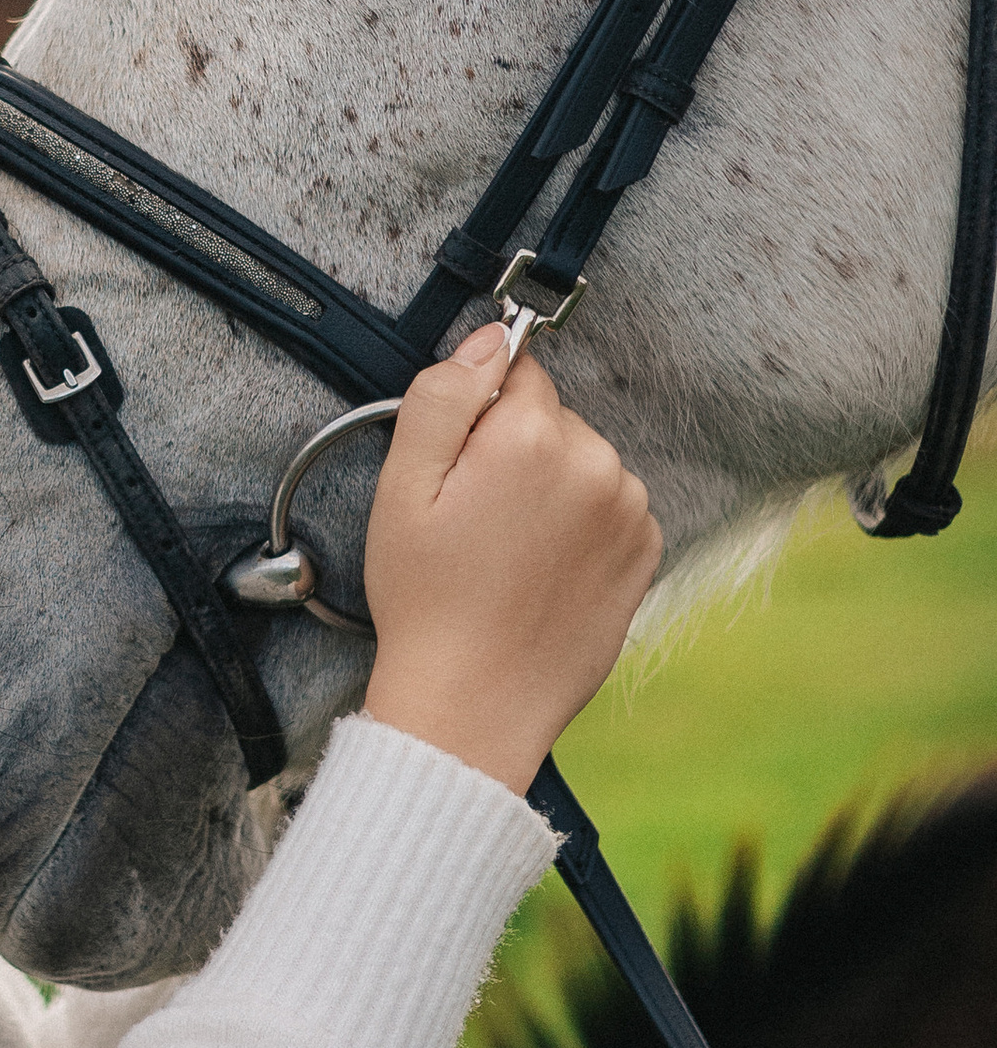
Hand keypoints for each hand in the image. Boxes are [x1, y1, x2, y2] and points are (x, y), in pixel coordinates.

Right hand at [360, 324, 661, 795]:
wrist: (475, 706)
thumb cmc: (428, 602)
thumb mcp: (401, 489)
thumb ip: (443, 397)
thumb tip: (491, 341)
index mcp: (534, 438)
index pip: (515, 372)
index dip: (476, 417)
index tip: (456, 472)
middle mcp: (598, 463)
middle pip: (552, 418)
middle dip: (516, 450)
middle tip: (474, 521)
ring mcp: (631, 510)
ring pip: (583, 462)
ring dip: (552, 489)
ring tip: (508, 553)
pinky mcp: (646, 553)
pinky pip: (611, 507)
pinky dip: (581, 526)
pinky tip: (542, 570)